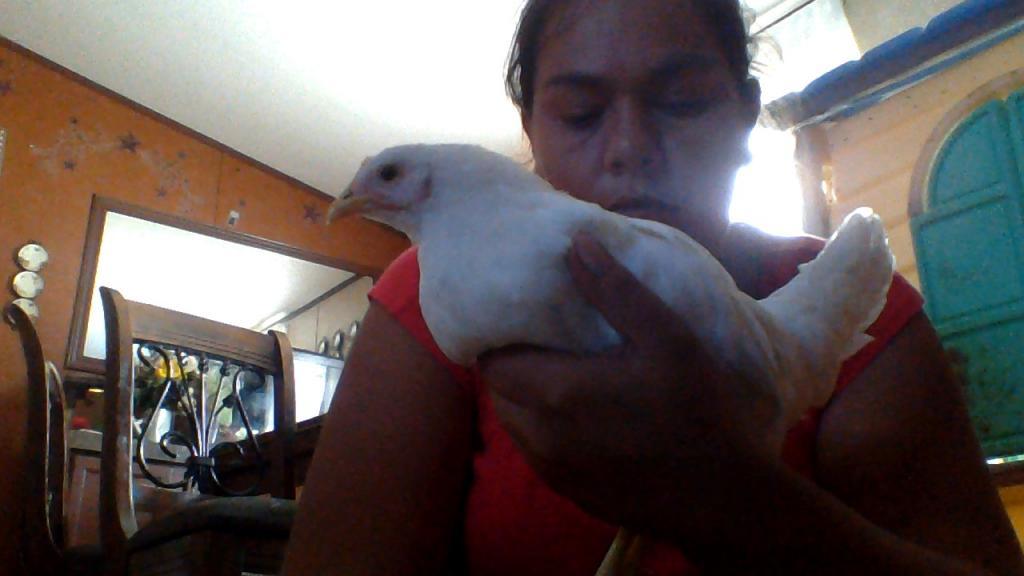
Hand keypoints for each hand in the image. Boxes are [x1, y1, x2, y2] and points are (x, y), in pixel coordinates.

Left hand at [479, 233, 783, 547]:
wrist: (724, 500)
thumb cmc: (698, 410)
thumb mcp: (668, 338)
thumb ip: (617, 291)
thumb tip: (576, 244)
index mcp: (556, 392)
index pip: (492, 363)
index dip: (499, 340)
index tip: (523, 320)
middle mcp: (540, 436)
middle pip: (499, 393)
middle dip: (511, 366)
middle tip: (542, 342)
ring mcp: (553, 470)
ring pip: (515, 425)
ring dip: (525, 398)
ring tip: (560, 374)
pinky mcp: (569, 493)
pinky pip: (536, 453)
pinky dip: (543, 429)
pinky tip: (579, 417)